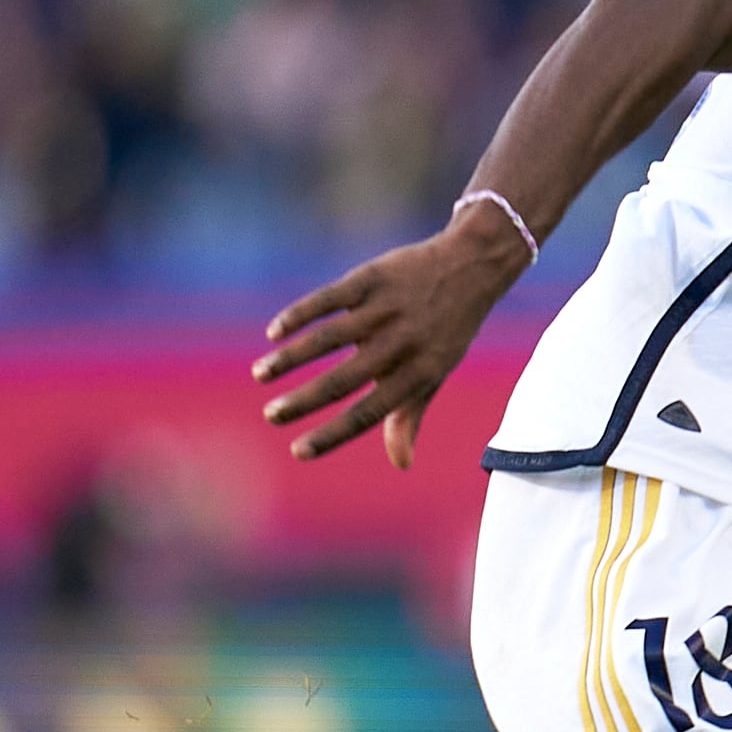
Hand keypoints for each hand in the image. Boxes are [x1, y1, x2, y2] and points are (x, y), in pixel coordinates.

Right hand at [252, 204, 529, 467]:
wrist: (470, 267)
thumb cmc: (444, 331)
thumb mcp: (435, 372)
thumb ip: (410, 415)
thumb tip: (402, 464)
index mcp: (419, 373)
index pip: (369, 413)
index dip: (333, 434)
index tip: (297, 452)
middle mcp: (402, 343)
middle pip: (344, 379)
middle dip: (303, 401)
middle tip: (271, 416)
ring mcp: (386, 309)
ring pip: (329, 338)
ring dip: (290, 358)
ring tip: (260, 375)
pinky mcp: (372, 278)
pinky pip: (328, 299)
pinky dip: (298, 315)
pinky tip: (274, 333)